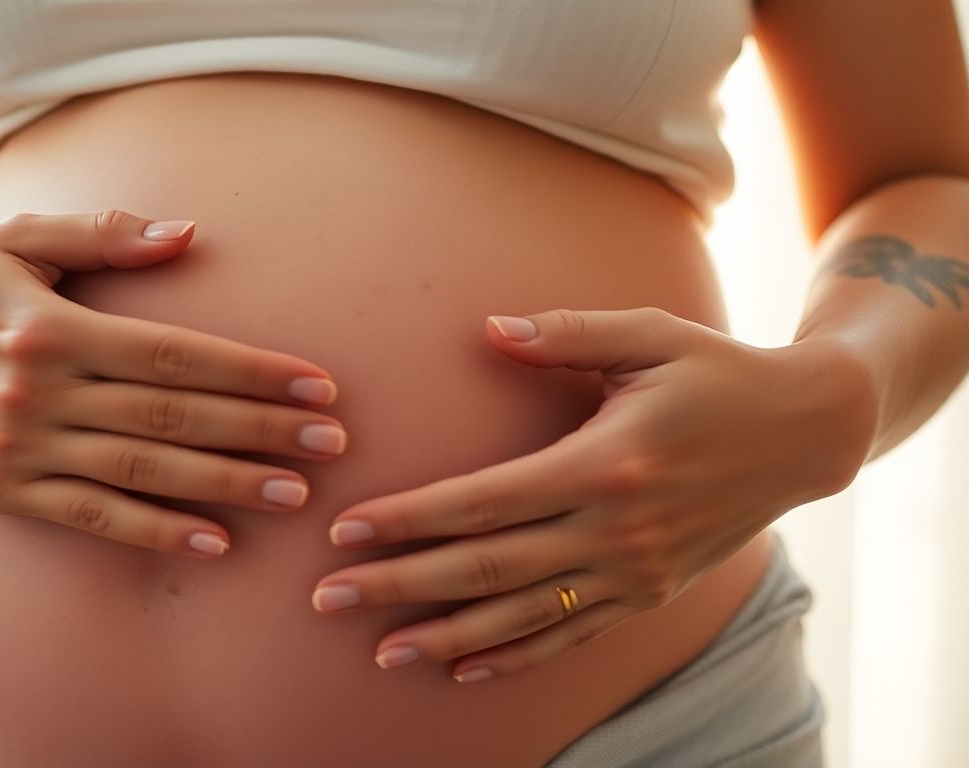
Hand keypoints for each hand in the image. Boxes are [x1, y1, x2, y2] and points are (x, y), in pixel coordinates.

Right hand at [0, 210, 348, 556]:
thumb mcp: (16, 238)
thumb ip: (103, 235)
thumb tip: (190, 234)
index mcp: (49, 325)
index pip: (174, 354)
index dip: (252, 371)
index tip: (317, 386)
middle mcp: (35, 391)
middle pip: (171, 416)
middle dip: (259, 431)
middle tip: (332, 444)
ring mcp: (16, 448)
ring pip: (140, 471)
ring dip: (223, 485)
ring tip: (294, 494)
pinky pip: (89, 517)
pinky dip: (152, 532)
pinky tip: (212, 541)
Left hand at [309, 306, 876, 681]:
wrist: (806, 433)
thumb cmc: (717, 372)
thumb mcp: (649, 335)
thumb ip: (566, 332)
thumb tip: (488, 329)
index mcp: (605, 462)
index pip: (484, 501)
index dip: (410, 518)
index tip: (347, 530)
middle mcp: (617, 529)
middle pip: (487, 567)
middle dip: (401, 583)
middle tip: (328, 596)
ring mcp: (636, 571)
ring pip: (522, 615)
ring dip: (446, 636)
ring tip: (379, 648)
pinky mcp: (651, 593)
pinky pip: (572, 635)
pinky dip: (516, 655)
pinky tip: (465, 668)